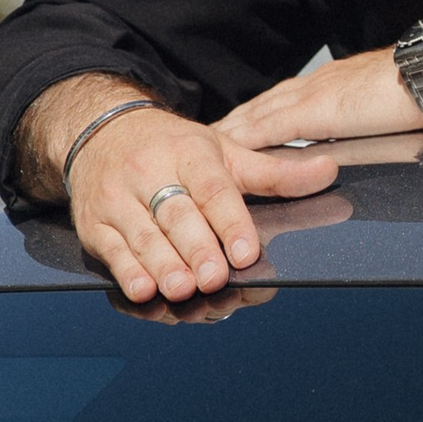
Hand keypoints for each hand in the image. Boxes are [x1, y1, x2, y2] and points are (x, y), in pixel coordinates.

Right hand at [65, 106, 338, 302]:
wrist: (102, 131)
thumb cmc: (173, 149)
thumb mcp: (223, 151)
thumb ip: (273, 171)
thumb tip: (329, 171)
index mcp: (189, 152)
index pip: (213, 188)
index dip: (230, 221)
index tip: (247, 251)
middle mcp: (150, 172)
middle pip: (176, 214)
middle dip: (197, 249)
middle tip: (215, 278)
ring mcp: (117, 198)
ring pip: (142, 235)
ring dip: (163, 265)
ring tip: (183, 289)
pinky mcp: (93, 223)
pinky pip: (111, 250)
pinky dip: (126, 272)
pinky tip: (142, 290)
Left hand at [216, 11, 422, 148]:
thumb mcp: (383, 106)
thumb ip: (361, 117)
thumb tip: (352, 137)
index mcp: (331, 84)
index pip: (281, 103)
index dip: (253, 118)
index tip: (229, 132)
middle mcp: (315, 86)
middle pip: (259, 108)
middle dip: (230, 127)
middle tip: (197, 145)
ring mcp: (312, 97)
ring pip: (257, 117)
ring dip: (230, 135)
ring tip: (203, 153)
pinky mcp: (316, 112)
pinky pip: (269, 128)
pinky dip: (246, 142)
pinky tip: (228, 157)